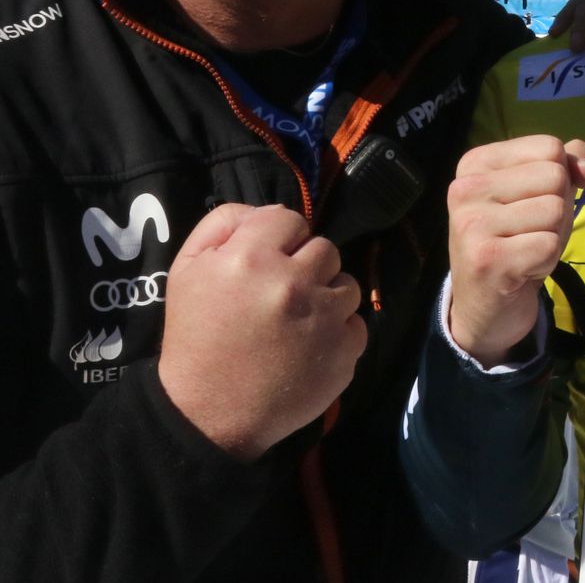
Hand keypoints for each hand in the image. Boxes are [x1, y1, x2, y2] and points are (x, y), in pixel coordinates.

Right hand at [158, 205, 366, 461]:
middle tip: (281, 295)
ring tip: (297, 321)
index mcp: (250, 259)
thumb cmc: (196, 338)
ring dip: (326, 297)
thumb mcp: (187, 271)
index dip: (278, 238)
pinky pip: (356, 324)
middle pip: (325, 248)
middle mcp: (293, 283)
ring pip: (347, 284)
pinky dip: (337, 333)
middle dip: (305, 266)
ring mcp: (324, 320)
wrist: (208, 414)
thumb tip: (263, 213)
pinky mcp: (345, 352)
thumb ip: (223, 225)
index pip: (289, 217)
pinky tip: (309, 347)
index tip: (266, 262)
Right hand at [446, 135, 584, 367]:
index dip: (560, 176)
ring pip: (555, 211)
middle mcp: (466, 188)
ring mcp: (473, 224)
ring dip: (552, 236)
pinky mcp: (488, 260)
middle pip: (555, 176)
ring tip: (525, 249)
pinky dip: (547, 261)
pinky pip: (549, 246)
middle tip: (530, 232)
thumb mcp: (539, 192)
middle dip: (558, 209)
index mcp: (476, 163)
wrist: (486, 306)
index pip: (548, 147)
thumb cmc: (516, 239)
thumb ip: (567, 164)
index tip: (533, 202)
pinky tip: (523, 270)